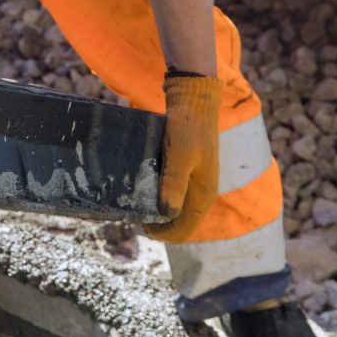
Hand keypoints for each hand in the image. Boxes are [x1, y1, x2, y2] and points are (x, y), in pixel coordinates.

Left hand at [146, 75, 223, 242]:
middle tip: (133, 215)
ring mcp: (196, 182)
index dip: (162, 234)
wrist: (194, 102)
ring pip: (176, 208)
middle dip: (158, 224)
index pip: (184, 229)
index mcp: (204, 194)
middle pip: (180, 222)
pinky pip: (174, 193)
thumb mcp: (179, 155)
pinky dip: (160, 197)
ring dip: (158, 211)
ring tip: (136, 203)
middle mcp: (202, 193)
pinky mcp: (189, 172)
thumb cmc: (187, 127)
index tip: (140, 226)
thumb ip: (173, 183)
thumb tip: (167, 214)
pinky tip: (143, 189)